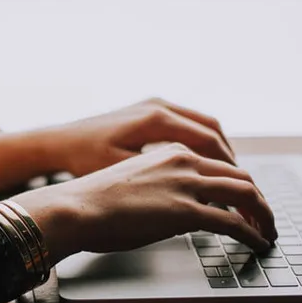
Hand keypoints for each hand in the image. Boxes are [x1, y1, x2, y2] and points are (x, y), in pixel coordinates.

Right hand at [11, 143, 276, 262]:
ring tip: (268, 232)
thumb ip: (158, 188)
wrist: (74, 207)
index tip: (245, 202)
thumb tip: (169, 211)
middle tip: (266, 218)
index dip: (239, 184)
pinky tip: (258, 243)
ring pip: (245, 194)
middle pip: (240, 176)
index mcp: (171, 152)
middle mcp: (184, 161)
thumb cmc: (91, 201)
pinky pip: (234, 222)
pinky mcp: (186, 211)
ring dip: (263, 215)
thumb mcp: (131, 184)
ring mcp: (187, 184)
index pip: (219, 164)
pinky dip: (253, 233)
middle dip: (259, 199)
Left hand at [39, 97, 235, 176]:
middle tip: (243, 187)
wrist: (58, 142)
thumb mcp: (124, 173)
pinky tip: (204, 165)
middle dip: (230, 161)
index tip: (241, 190)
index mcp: (156, 120)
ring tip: (229, 178)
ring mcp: (155, 105)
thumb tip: (198, 197)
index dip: (229, 169)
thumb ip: (162, 181)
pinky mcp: (149, 110)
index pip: (209, 142)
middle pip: (212, 131)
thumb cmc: (84, 160)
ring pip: (203, 125)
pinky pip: (188, 124)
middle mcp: (159, 106)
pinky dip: (202, 143)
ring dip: (219, 151)